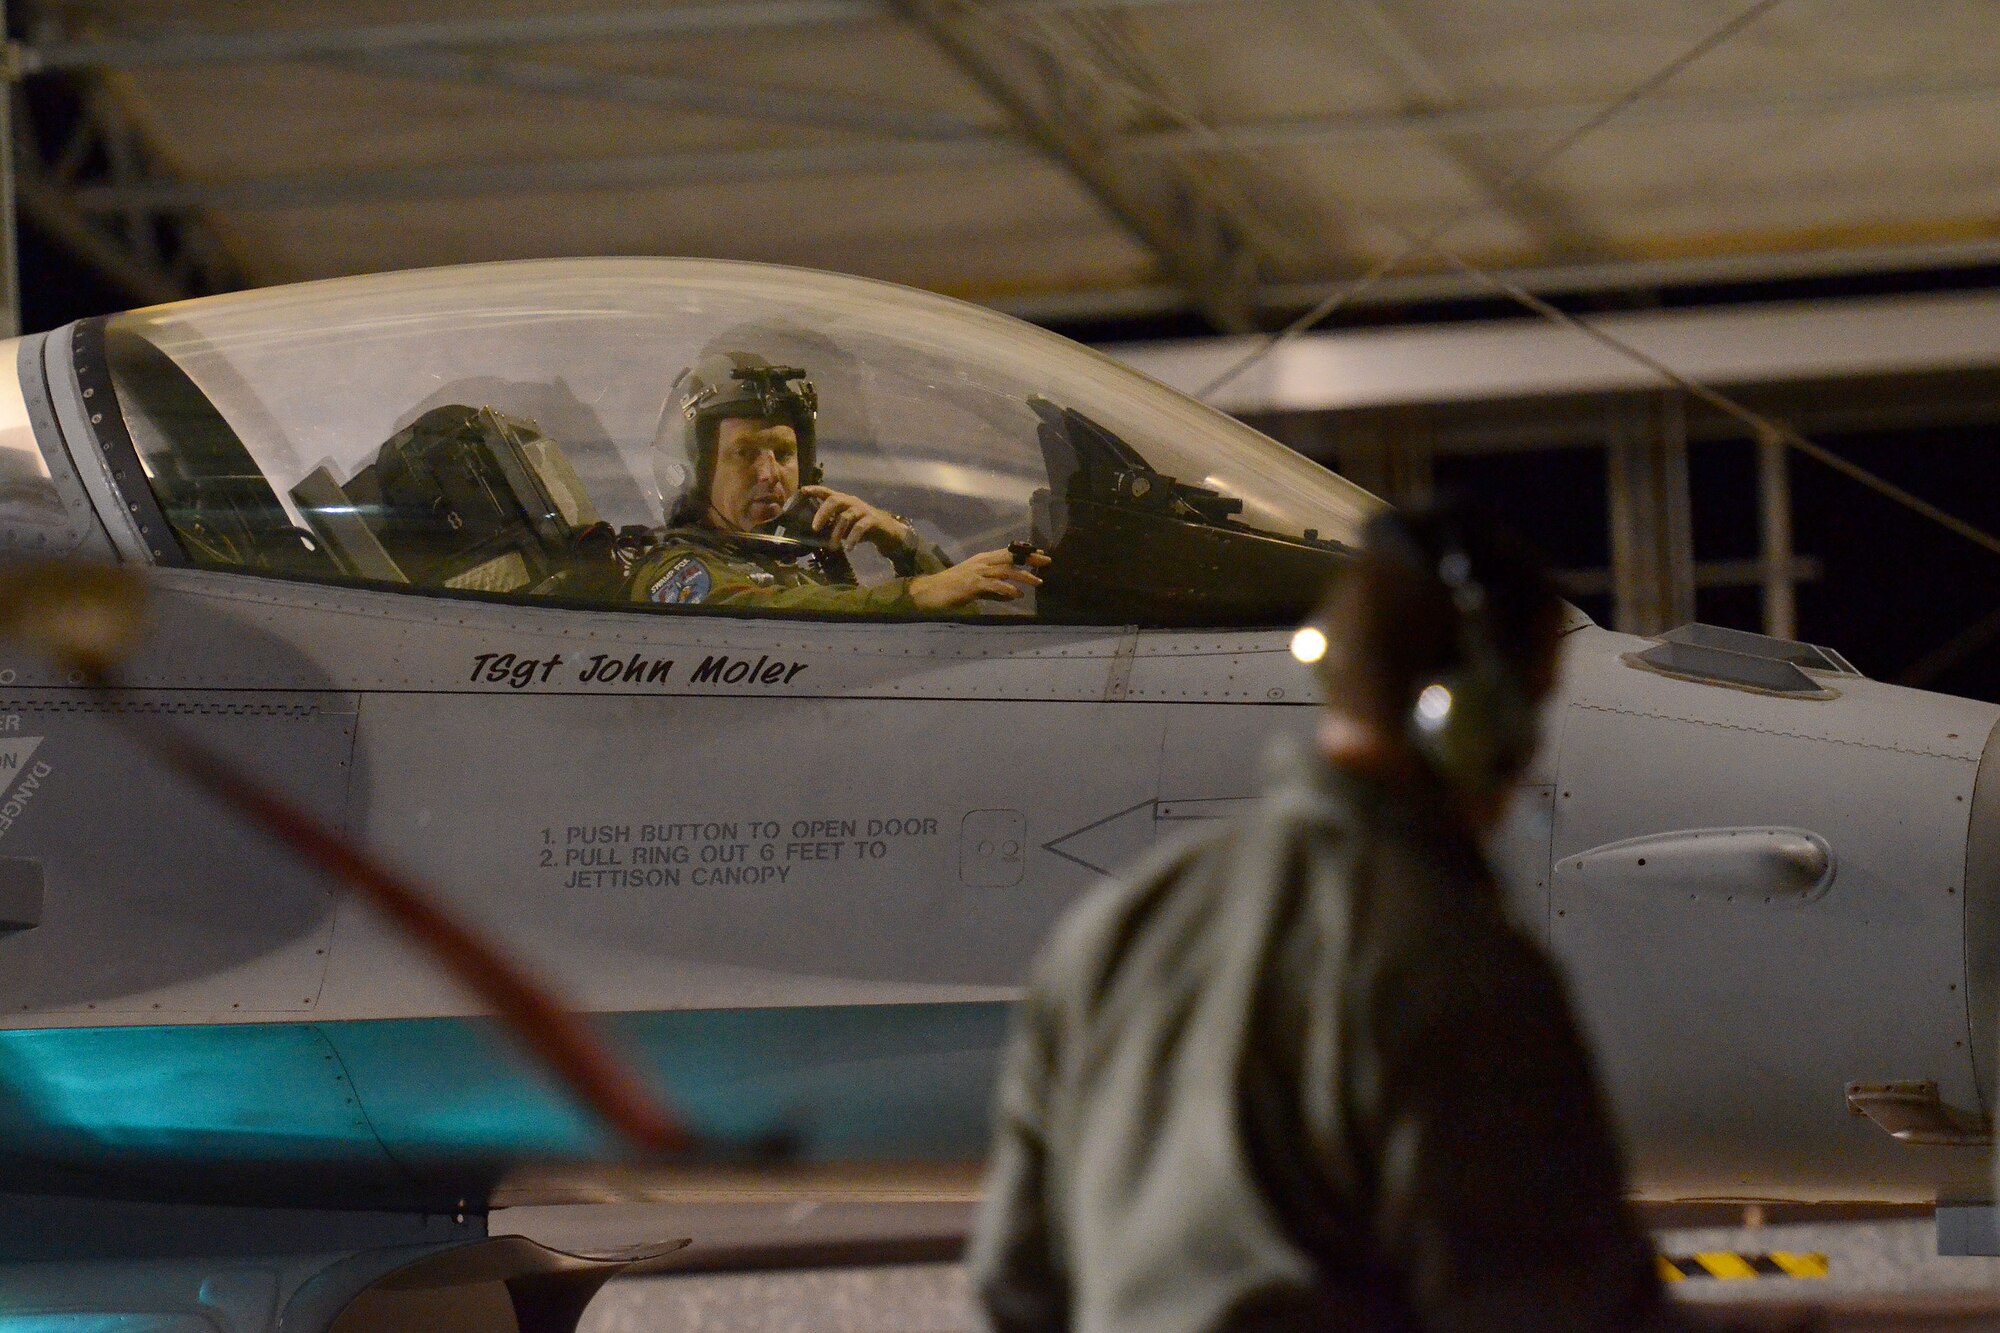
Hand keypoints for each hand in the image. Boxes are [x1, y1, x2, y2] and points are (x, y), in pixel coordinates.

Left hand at [798, 485, 913, 554]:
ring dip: (837, 532)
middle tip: (815, 528)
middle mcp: (852, 502)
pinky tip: (849, 548)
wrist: (888, 533)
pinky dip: (852, 538)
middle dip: (822, 513)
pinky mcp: (873, 520)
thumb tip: (813, 533)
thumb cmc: (862, 528)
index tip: (802, 491)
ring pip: (846, 516)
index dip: (815, 490)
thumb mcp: (844, 525)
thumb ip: (831, 525)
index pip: (827, 492)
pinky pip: (860, 527)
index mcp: (843, 501)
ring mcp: (863, 510)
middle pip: (835, 500)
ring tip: (832, 546)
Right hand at [909, 548, 1050, 611]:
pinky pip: (994, 586)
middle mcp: (982, 563)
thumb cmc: (952, 589)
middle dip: (1029, 558)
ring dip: (1023, 576)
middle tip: (1047, 561)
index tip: (1041, 553)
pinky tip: (1017, 595)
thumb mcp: (977, 586)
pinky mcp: (972, 585)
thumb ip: (995, 589)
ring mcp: (977, 573)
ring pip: (1005, 571)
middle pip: (1010, 557)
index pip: (1008, 552)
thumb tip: (1013, 594)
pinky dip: (1007, 590)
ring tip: (1038, 582)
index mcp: (983, 560)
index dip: (1025, 552)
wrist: (930, 592)